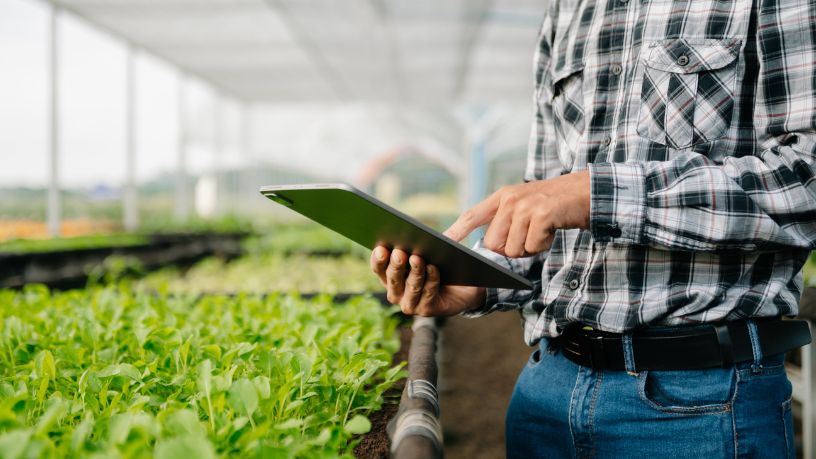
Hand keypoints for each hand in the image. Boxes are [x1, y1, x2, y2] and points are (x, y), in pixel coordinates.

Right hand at [370, 246, 485, 315]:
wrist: (461, 289)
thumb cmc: (440, 266)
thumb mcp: (429, 251)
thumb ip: (424, 242)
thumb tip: (422, 235)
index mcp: (390, 277)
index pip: (378, 268)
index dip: (378, 258)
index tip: (381, 248)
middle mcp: (396, 293)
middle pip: (393, 278)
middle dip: (396, 265)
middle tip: (399, 252)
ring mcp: (410, 303)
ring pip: (411, 286)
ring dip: (414, 272)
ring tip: (417, 258)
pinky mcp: (427, 309)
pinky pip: (429, 293)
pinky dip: (431, 279)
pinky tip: (433, 267)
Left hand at [445, 171, 590, 256]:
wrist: (586, 192)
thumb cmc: (554, 205)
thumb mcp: (524, 205)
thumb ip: (505, 220)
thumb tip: (490, 247)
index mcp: (502, 197)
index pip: (472, 215)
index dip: (456, 230)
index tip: (443, 242)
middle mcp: (510, 200)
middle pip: (494, 243)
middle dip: (511, 248)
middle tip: (529, 235)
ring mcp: (525, 206)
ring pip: (513, 249)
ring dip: (529, 248)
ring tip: (541, 231)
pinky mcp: (541, 215)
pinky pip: (532, 246)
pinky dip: (543, 245)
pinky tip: (551, 231)